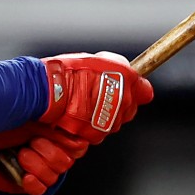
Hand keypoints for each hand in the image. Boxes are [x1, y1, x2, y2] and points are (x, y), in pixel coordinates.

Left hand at [0, 121, 88, 194]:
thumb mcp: (30, 114)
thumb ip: (55, 122)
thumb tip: (77, 132)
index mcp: (48, 129)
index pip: (77, 143)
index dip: (73, 144)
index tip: (64, 138)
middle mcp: (43, 148)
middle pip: (67, 161)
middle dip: (50, 152)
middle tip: (32, 143)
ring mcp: (33, 166)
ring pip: (54, 175)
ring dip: (37, 165)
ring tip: (20, 154)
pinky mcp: (21, 182)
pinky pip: (41, 189)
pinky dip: (34, 182)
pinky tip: (22, 174)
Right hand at [38, 51, 153, 143]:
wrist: (50, 90)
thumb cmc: (69, 73)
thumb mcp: (99, 60)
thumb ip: (119, 68)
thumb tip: (129, 75)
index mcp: (126, 82)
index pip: (144, 92)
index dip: (136, 90)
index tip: (131, 88)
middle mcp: (122, 104)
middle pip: (128, 109)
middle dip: (118, 103)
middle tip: (98, 94)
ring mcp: (109, 121)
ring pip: (112, 121)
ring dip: (103, 115)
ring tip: (84, 103)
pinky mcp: (95, 134)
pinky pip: (97, 131)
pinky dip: (90, 125)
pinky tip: (78, 114)